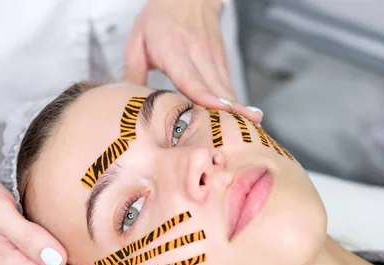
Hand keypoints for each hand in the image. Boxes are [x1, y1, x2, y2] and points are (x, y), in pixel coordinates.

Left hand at [124, 0, 261, 122]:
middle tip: (245, 127)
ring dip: (238, 105)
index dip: (205, 95)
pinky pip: (227, 84)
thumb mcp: (137, 39)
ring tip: (252, 123)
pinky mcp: (222, 59)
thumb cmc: (160, 19)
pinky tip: (241, 115)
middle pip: (215, 86)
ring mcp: (213, 55)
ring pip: (225, 86)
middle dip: (231, 107)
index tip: (219, 109)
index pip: (190, 78)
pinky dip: (234, 100)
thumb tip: (131, 100)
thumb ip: (133, 70)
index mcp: (173, 49)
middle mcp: (197, 52)